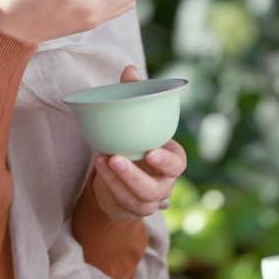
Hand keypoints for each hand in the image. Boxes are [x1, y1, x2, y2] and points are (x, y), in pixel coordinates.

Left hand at [89, 65, 186, 221]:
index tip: (151, 151)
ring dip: (118, 180)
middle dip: (136, 175)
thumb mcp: (135, 121)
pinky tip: (100, 166)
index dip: (167, 160)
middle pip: (159, 187)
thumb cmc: (134, 143)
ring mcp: (151, 200)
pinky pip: (124, 202)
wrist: (122, 177)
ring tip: (101, 159)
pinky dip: (110, 185)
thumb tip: (130, 69)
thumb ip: (134, 95)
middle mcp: (165, 182)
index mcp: (172, 159)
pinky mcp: (134, 209)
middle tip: (117, 158)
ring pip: (139, 198)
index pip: (178, 163)